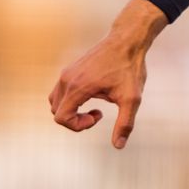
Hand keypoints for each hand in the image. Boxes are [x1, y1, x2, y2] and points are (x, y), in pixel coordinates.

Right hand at [48, 0, 165, 148]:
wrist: (127, 42)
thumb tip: (118, 146)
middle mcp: (66, 79)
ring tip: (96, 106)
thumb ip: (125, 123)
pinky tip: (95, 94)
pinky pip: (61, 91)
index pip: (61, 118)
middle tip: (98, 114)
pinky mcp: (70, 69)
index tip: (98, 117)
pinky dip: (72, 100)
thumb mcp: (132, 99)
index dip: (78, 126)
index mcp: (78, 87)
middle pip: (56, 111)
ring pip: (56, 101)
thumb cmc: (130, 68)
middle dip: (75, 120)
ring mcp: (66, 73)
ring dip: (72, 110)